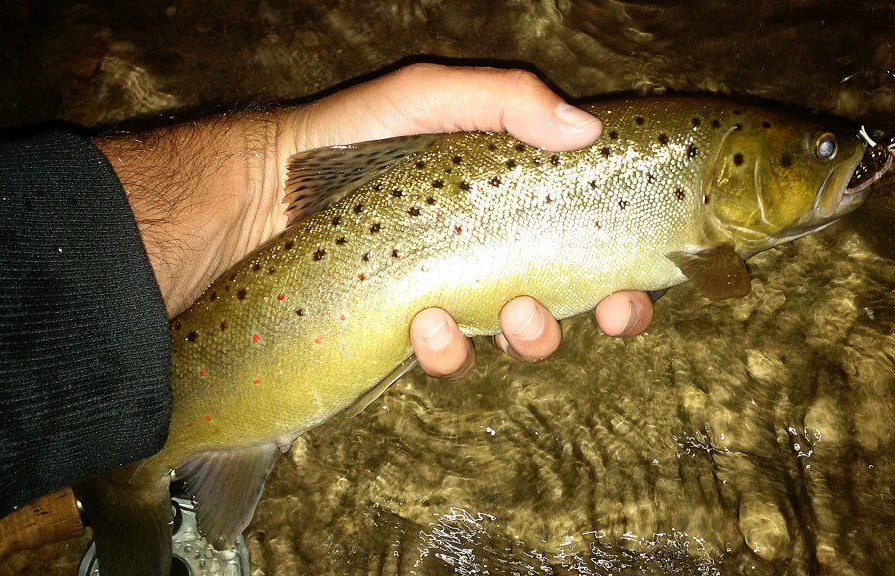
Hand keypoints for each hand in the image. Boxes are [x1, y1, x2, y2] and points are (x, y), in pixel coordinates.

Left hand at [97, 63, 652, 377]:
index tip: (637, 286)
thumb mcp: (423, 100)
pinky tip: (426, 322)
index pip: (584, 239)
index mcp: (506, 201)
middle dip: (595, 318)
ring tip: (508, 314)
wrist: (257, 196)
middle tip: (596, 312)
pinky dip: (449, 348)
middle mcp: (487, 253)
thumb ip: (502, 100)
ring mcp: (449, 299)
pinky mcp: (404, 334)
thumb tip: (586, 129)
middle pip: (569, 299)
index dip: (622, 274)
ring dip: (529, 337)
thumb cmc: (344, 142)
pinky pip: (447, 358)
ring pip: (514, 340)